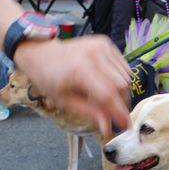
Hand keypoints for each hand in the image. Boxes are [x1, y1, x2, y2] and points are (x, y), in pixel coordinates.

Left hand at [13, 36, 131, 134]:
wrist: (43, 54)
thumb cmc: (50, 77)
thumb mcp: (65, 100)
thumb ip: (89, 112)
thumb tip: (106, 127)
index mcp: (80, 70)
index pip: (108, 95)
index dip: (119, 113)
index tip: (126, 125)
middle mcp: (93, 54)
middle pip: (120, 86)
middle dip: (119, 103)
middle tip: (112, 112)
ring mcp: (101, 46)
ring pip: (125, 77)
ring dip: (120, 90)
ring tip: (104, 93)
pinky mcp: (105, 42)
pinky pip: (123, 66)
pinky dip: (119, 78)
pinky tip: (106, 81)